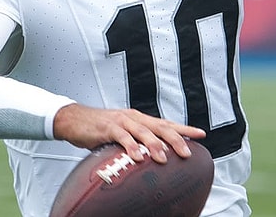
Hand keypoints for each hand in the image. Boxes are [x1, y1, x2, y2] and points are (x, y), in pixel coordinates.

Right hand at [52, 103, 205, 163]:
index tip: (201, 135)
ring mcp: (121, 121)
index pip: (166, 123)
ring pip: (143, 132)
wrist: (74, 120)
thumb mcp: (122, 134)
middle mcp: (134, 117)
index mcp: (139, 119)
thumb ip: (136, 142)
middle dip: (175, 139)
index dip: (184, 129)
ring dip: (154, 145)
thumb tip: (152, 158)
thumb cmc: (100, 129)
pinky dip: (131, 147)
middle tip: (187, 153)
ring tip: (164, 158)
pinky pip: (122, 137)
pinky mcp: (107, 128)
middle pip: (159, 127)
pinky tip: (137, 157)